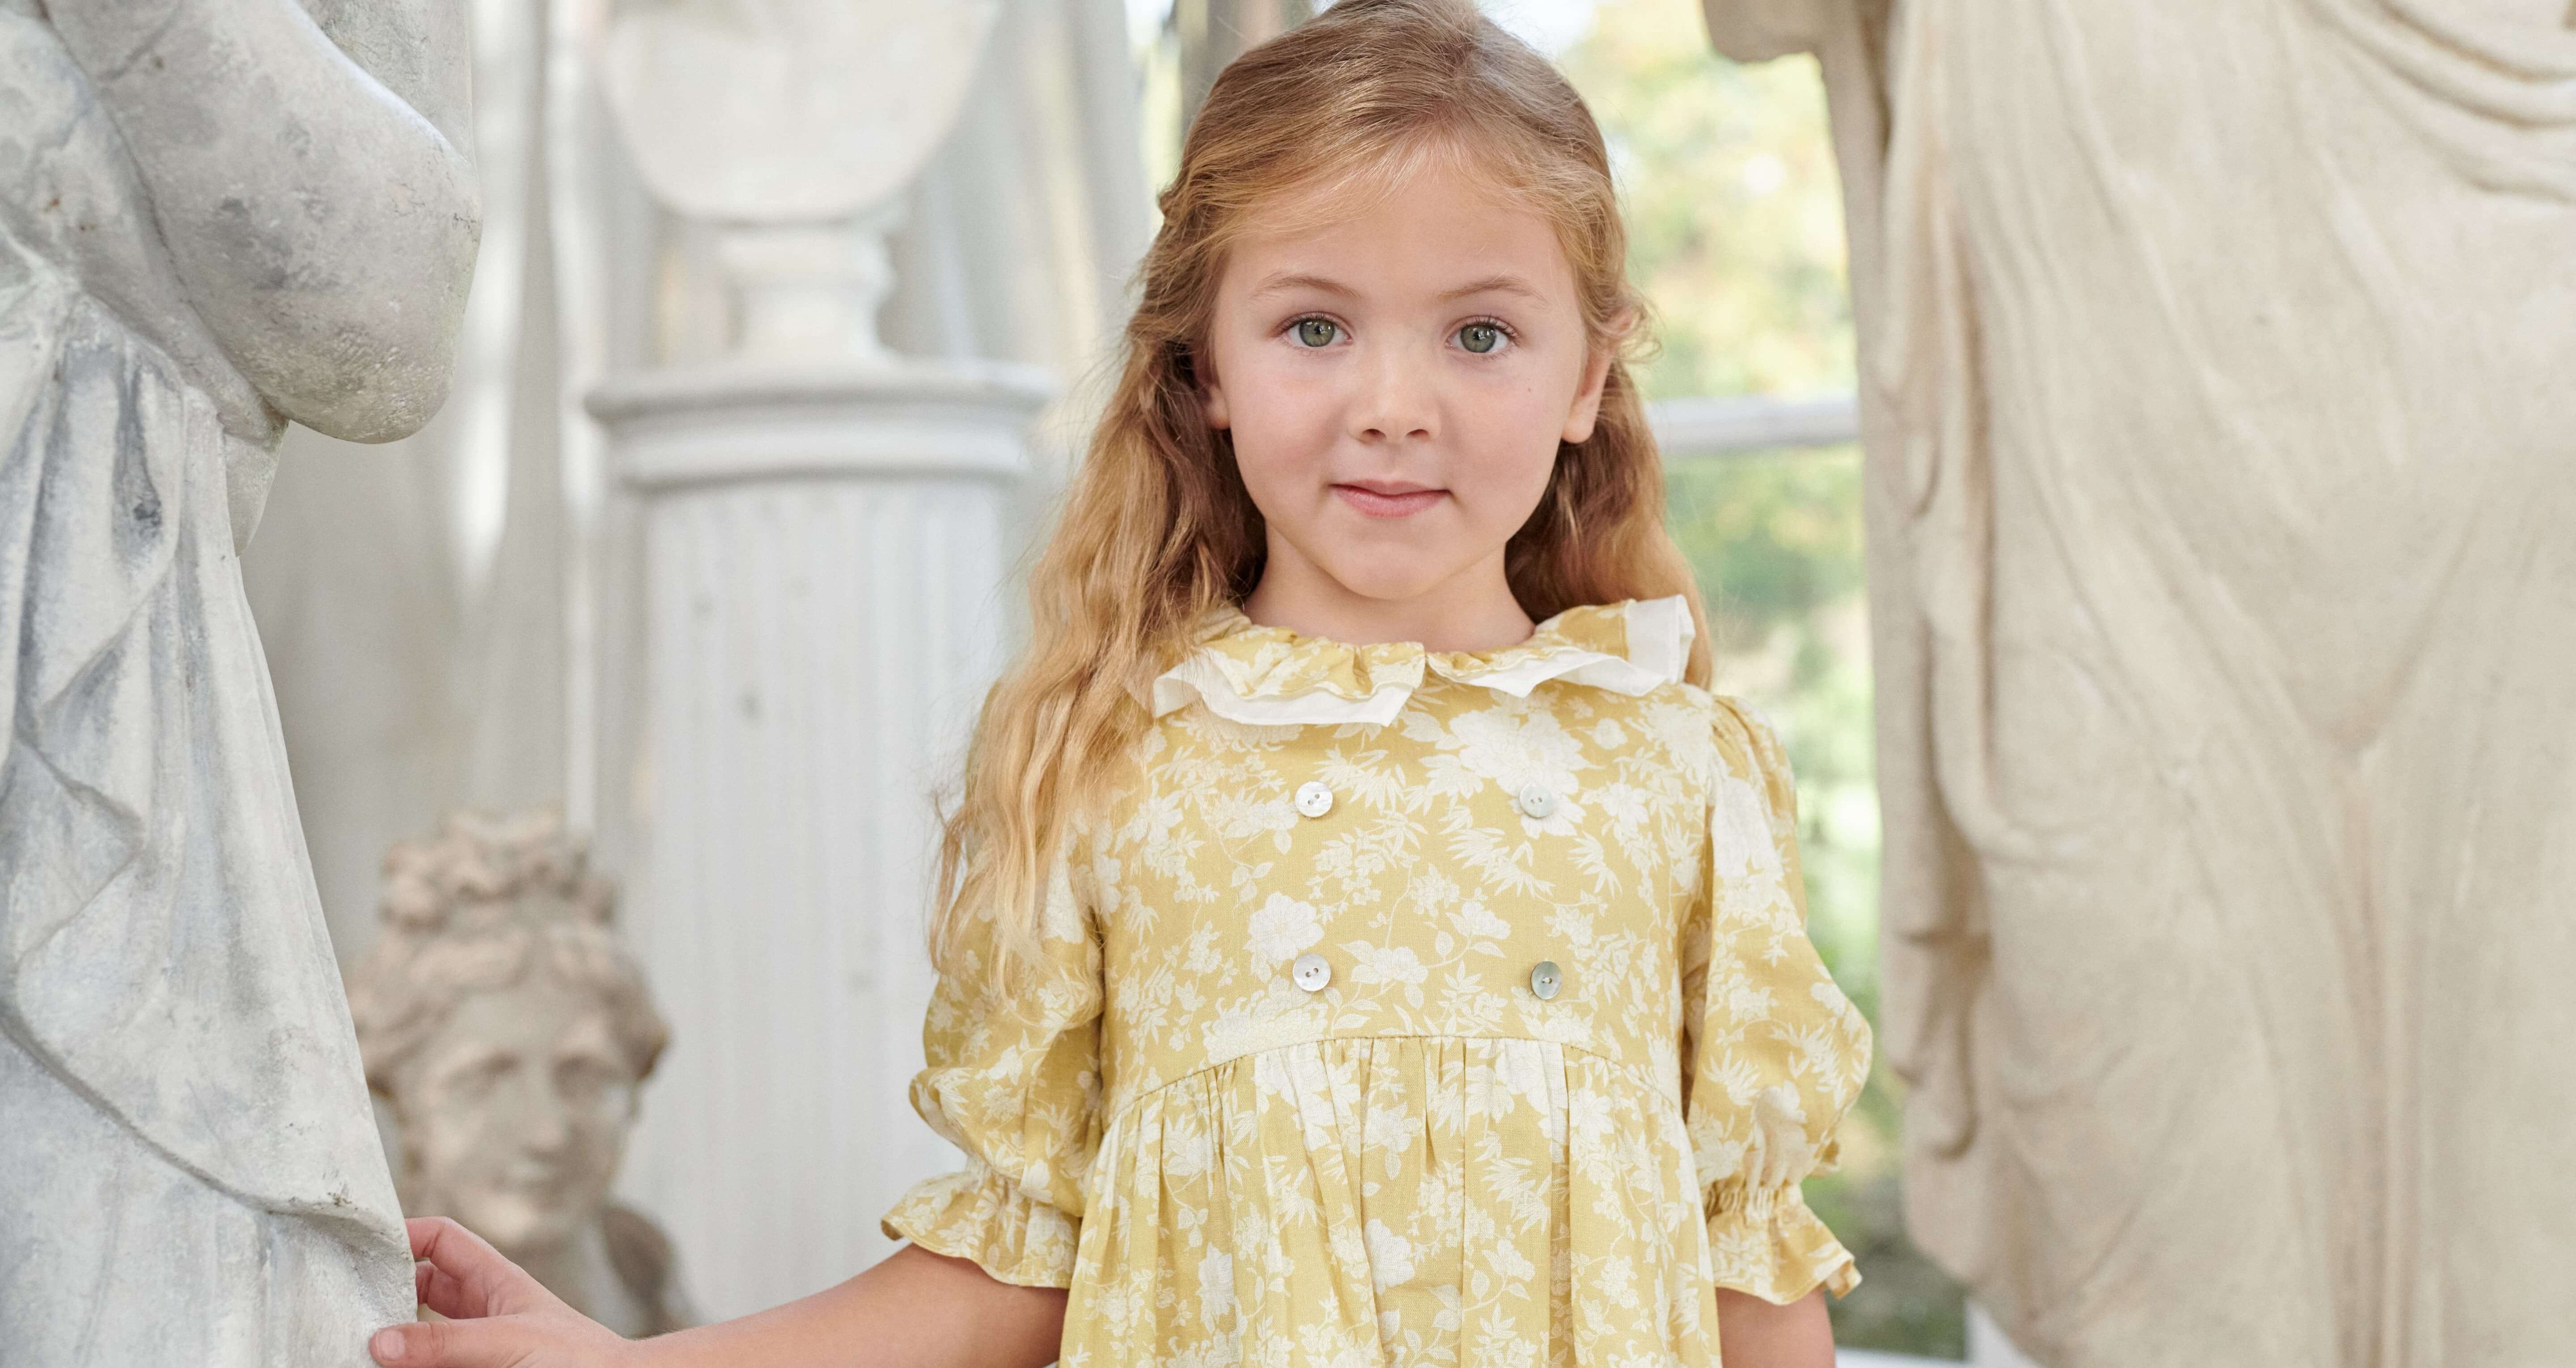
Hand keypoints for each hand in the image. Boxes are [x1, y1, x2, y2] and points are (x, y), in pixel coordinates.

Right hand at [369, 1217, 637, 1367]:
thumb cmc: (580, 1359)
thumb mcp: (507, 1340)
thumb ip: (445, 1341)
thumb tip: (381, 1342)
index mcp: (494, 1280)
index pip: (441, 1240)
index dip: (404, 1234)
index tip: (361, 1248)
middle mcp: (480, 1310)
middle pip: (418, 1286)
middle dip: (384, 1290)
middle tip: (344, 1304)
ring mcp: (475, 1343)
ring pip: (419, 1331)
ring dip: (390, 1334)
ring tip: (348, 1340)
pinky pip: (430, 1362)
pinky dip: (405, 1362)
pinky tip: (380, 1364)